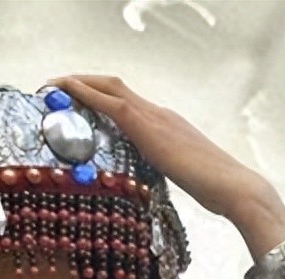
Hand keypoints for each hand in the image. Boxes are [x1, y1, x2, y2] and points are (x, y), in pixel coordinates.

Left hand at [49, 75, 284, 258]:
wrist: (233, 187)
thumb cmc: (212, 190)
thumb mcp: (175, 179)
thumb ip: (156, 174)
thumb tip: (139, 187)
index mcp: (165, 125)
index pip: (125, 101)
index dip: (98, 95)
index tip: (73, 100)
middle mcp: (159, 114)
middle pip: (113, 86)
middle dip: (82, 82)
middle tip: (53, 87)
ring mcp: (156, 118)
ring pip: (110, 87)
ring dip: (78, 83)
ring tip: (51, 87)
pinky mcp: (151, 128)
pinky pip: (113, 104)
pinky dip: (87, 94)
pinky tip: (67, 93)